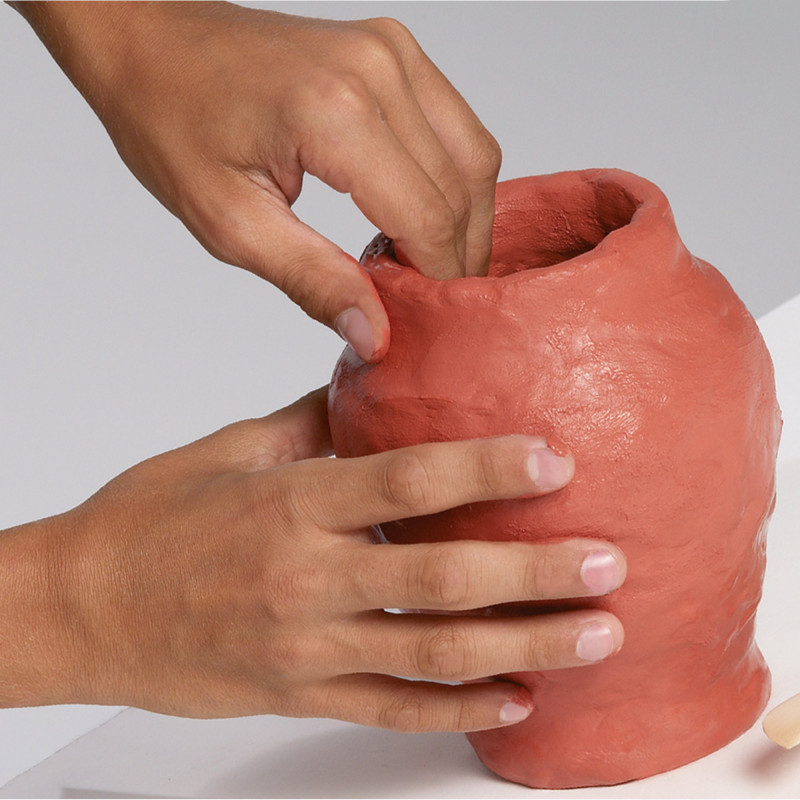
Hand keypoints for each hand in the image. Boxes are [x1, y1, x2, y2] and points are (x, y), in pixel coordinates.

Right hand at [2, 388, 624, 731]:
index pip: (406, 481)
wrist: (78, 608)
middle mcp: (305, 578)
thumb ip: (310, 421)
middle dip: (535, 572)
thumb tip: (374, 390)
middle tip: (608, 562)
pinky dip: (460, 709)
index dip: (485, 470)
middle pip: (441, 577)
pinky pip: (393, 708)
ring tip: (596, 635)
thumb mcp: (228, 449)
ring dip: (524, 645)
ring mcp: (306, 647)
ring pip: (434, 654)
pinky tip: (517, 700)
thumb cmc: (146, 521)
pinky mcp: (298, 693)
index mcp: (290, 503)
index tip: (552, 461)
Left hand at [15, 2, 502, 360]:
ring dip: (464, 223)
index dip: (436, 283)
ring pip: (474, 160)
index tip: (423, 322)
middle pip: (460, 193)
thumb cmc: (172, 122)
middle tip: (423, 306)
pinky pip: (457, 129)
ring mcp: (393, 53)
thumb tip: (375, 333)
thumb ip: (312, 280)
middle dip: (454, 261)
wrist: (152, 40)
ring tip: (422, 266)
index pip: (427, 221)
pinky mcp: (396, 52)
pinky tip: (420, 218)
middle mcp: (377, 71)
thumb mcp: (230, 223)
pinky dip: (454, 184)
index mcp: (333, 113)